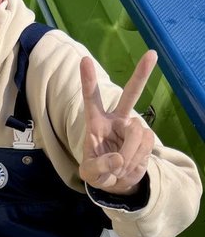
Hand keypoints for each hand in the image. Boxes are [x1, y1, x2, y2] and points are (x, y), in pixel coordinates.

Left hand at [79, 51, 156, 194]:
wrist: (117, 182)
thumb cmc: (98, 172)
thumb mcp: (90, 175)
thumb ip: (99, 168)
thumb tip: (118, 160)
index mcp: (96, 123)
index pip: (91, 99)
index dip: (88, 80)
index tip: (84, 60)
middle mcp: (116, 120)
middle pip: (130, 94)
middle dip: (141, 75)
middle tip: (152, 54)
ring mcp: (133, 127)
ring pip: (137, 133)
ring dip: (129, 154)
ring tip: (120, 167)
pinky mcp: (147, 137)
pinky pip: (146, 145)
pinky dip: (137, 159)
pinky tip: (130, 165)